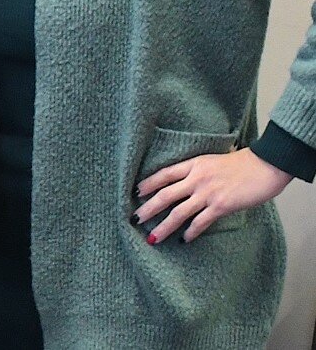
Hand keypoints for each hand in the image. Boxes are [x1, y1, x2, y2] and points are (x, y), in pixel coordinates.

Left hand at [134, 148, 291, 243]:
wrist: (264, 165)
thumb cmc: (240, 163)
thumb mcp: (211, 161)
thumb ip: (196, 170)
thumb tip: (184, 182)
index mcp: (193, 164)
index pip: (164, 174)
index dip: (148, 183)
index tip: (136, 192)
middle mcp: (196, 178)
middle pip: (165, 195)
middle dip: (148, 209)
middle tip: (135, 219)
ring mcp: (207, 193)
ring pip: (179, 212)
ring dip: (164, 226)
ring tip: (152, 238)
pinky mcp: (221, 206)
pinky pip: (200, 222)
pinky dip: (190, 232)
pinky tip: (184, 240)